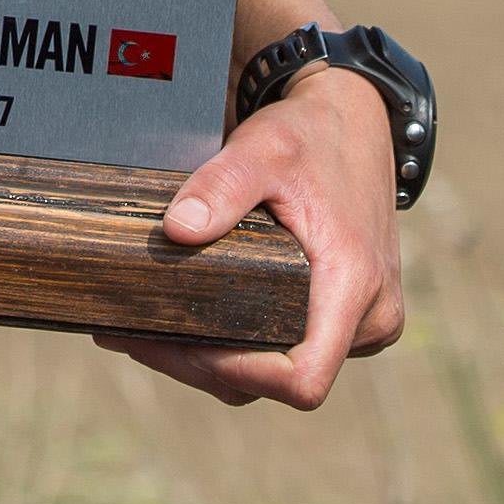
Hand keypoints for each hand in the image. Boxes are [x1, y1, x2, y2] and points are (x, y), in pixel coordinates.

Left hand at [96, 67, 406, 407]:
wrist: (354, 122)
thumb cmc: (311, 137)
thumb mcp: (262, 149)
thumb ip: (222, 188)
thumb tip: (176, 230)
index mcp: (355, 286)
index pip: (303, 378)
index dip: (239, 373)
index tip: (180, 344)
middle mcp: (370, 317)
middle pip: (278, 381)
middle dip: (204, 365)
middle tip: (132, 335)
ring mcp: (364, 324)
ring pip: (280, 373)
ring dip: (216, 360)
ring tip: (145, 330)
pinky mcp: (350, 319)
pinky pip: (291, 353)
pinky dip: (240, 346)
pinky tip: (188, 322)